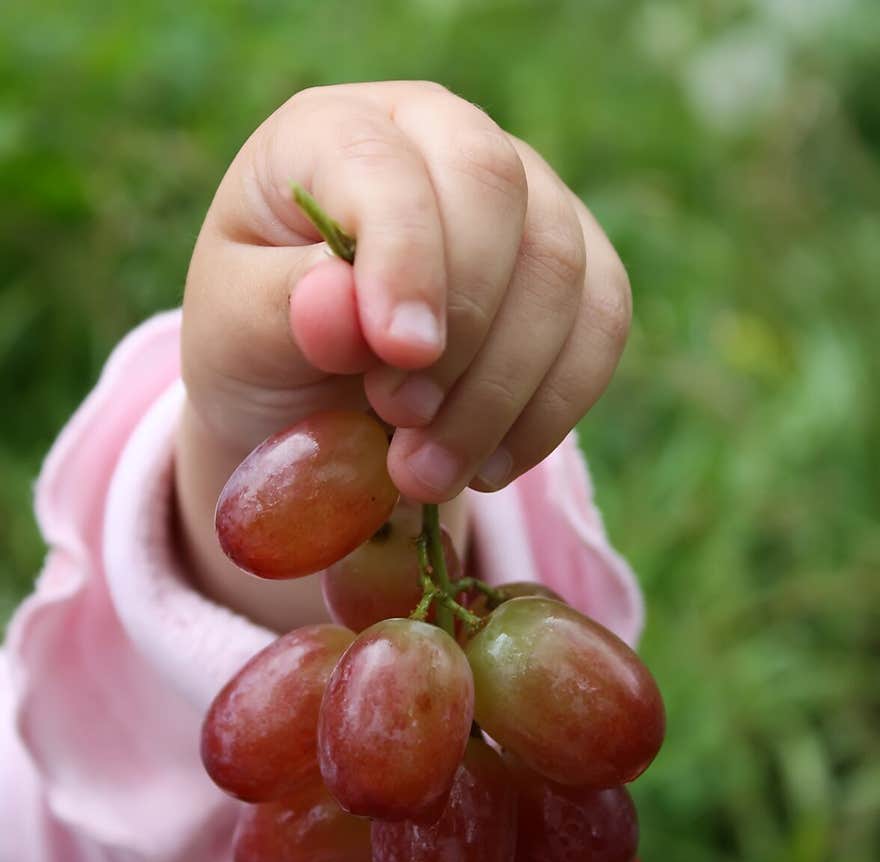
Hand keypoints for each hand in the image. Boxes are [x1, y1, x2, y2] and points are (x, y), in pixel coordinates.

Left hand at [176, 81, 630, 627]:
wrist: (311, 401)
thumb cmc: (263, 347)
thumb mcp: (238, 334)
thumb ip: (283, 311)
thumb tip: (343, 305)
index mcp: (335, 132)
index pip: (390, 162)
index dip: (405, 255)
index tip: (400, 353)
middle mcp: (440, 139)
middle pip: (497, 192)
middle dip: (461, 329)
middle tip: (402, 426)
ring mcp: (523, 197)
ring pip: (560, 270)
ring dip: (501, 393)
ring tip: (425, 475)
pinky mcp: (576, 269)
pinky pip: (602, 326)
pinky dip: (552, 410)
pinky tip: (489, 467)